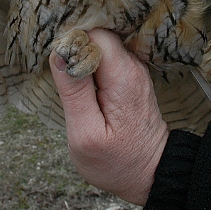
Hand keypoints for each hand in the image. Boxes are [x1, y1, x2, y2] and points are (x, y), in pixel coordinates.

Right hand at [49, 28, 168, 205]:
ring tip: (69, 79)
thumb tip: (59, 54)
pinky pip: (106, 58)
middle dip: (76, 46)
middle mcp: (133, 67)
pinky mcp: (130, 77)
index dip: (73, 41)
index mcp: (123, 77)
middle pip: (99, 36)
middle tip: (59, 71)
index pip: (96, 35)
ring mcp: (133, 70)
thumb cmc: (117, 162)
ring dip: (82, 57)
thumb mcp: (85, 134)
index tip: (58, 61)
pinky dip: (91, 64)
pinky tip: (82, 82)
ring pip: (102, 46)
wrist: (152, 174)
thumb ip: (73, 92)